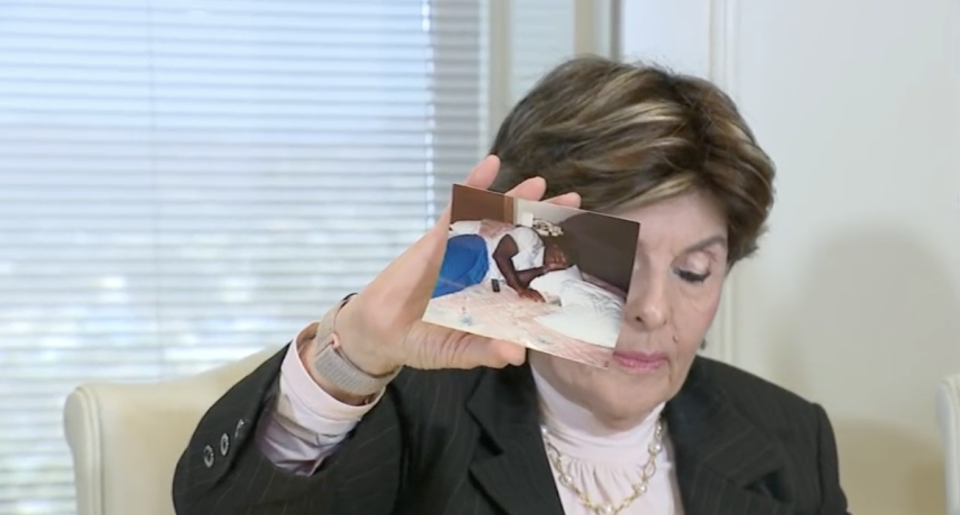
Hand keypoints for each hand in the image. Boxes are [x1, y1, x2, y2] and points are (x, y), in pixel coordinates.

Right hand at [335, 156, 580, 374]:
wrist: (379, 333)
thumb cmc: (422, 343)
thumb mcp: (456, 350)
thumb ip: (484, 351)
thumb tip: (517, 354)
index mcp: (496, 296)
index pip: (532, 273)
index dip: (555, 258)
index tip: (583, 246)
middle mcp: (485, 270)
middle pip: (520, 238)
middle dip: (545, 220)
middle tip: (573, 198)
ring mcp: (463, 251)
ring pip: (494, 219)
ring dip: (515, 198)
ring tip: (538, 182)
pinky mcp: (437, 239)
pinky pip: (458, 208)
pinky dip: (473, 186)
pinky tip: (490, 165)